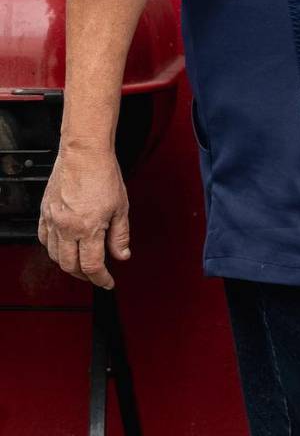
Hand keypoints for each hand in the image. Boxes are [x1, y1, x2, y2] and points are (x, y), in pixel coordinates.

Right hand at [37, 142, 130, 289]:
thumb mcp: (121, 208)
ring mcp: (53, 220)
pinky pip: (42, 238)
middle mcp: (67, 227)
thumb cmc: (103, 174)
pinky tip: (62, 247)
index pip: (91, 266)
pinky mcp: (45, 211)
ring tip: (80, 263)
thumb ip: (120, 235)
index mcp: (88, 228)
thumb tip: (122, 255)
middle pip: (70, 265)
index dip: (100, 279)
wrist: (84, 153)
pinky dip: (52, 248)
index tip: (107, 282)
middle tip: (95, 276)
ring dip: (67, 264)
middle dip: (84, 275)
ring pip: (53, 254)